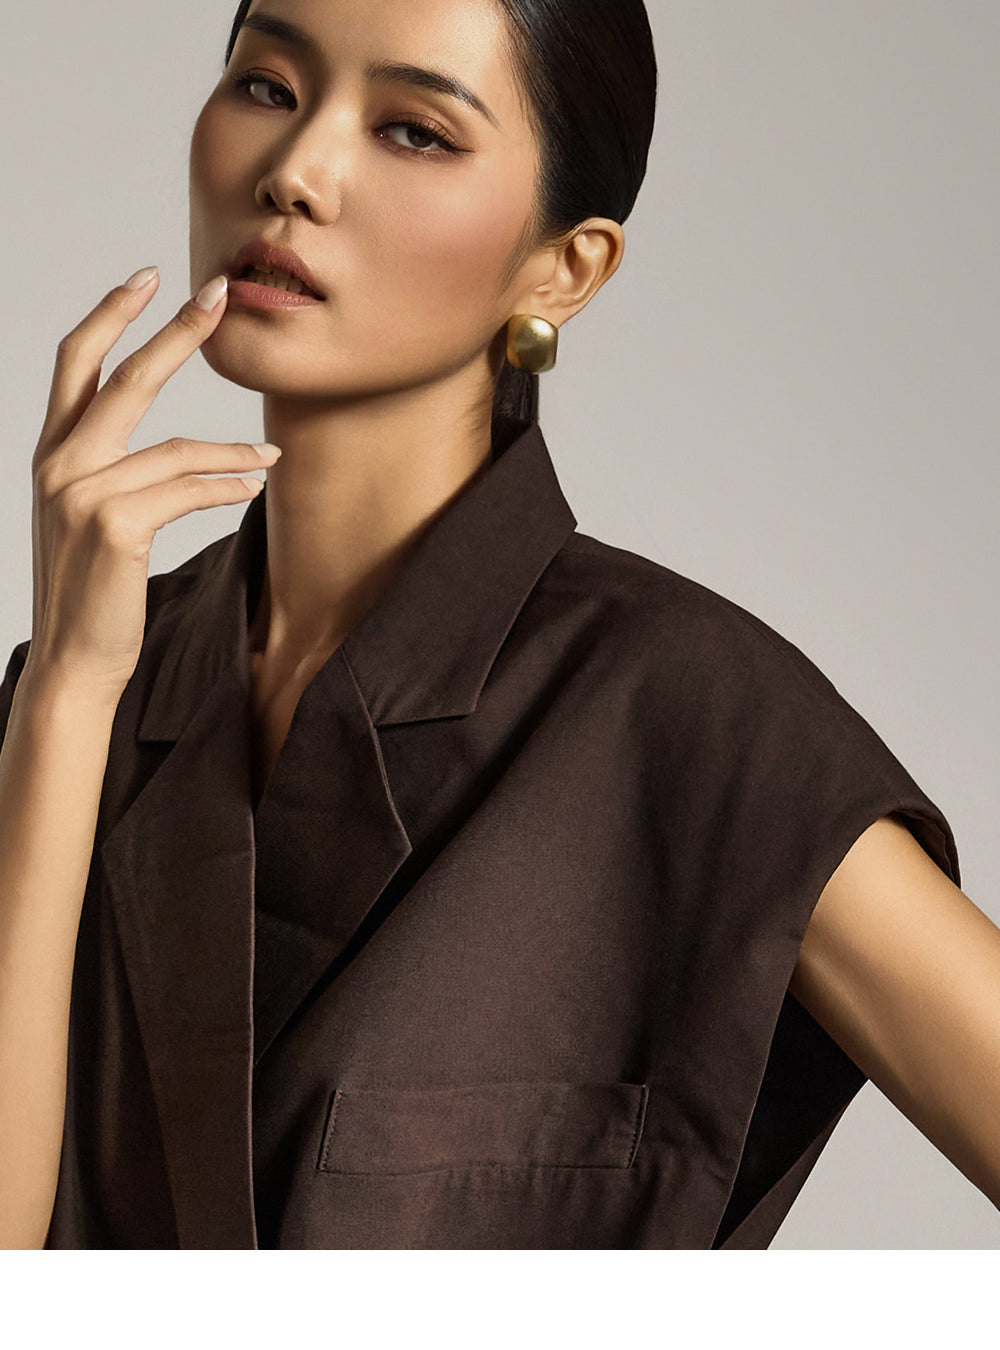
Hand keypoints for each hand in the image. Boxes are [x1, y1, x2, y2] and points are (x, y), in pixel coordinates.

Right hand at [24, 267, 280, 702]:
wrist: (75, 661)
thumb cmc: (94, 593)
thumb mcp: (95, 521)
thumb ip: (119, 476)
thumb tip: (183, 454)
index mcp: (52, 455)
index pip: (76, 364)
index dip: (111, 315)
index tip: (147, 278)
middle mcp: (60, 465)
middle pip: (125, 379)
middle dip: (175, 331)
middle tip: (220, 292)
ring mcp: (82, 494)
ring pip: (176, 449)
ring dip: (232, 455)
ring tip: (269, 461)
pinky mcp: (116, 526)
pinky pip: (187, 490)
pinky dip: (226, 488)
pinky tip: (251, 489)